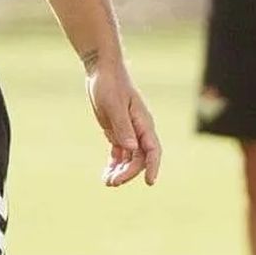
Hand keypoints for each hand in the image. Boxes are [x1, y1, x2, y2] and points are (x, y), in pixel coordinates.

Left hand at [85, 60, 161, 186]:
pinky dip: (114, 164)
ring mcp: (129, 132)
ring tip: (107, 182)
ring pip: (129, 158)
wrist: (102, 71)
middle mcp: (139, 130)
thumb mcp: (113, 105)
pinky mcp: (118, 132)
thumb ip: (123, 127)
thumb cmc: (109, 84)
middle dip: (129, 172)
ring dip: (121, 171)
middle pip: (140, 158)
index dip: (153, 167)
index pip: (153, 149)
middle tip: (113, 182)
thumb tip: (132, 148)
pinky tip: (106, 174)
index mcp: (143, 123)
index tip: (149, 182)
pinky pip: (120, 153)